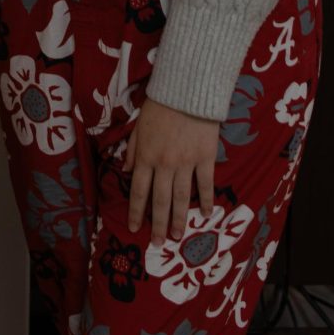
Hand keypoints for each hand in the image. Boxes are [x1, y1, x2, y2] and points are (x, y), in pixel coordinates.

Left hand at [124, 98, 218, 245]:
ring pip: (181, 197)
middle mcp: (164, 164)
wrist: (186, 91)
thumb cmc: (159, 106)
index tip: (134, 229)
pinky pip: (206, 184)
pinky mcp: (205, 158)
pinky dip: (206, 200)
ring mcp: (186, 163)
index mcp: (145, 157)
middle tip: (157, 243)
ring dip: (178, 219)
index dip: (136, 212)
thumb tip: (127, 172)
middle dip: (157, 224)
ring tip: (176, 236)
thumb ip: (132, 150)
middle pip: (160, 200)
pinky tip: (206, 214)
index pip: (139, 191)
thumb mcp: (138, 126)